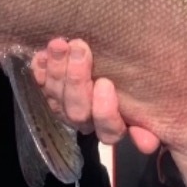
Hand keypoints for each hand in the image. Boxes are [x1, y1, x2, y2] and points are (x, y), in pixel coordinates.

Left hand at [31, 38, 161, 153]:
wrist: (106, 67)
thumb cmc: (134, 87)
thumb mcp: (144, 106)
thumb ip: (146, 124)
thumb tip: (147, 142)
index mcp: (112, 127)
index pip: (108, 128)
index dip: (104, 109)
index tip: (105, 83)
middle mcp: (87, 121)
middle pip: (78, 110)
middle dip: (77, 79)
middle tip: (81, 49)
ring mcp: (65, 108)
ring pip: (57, 96)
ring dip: (57, 69)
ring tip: (60, 44)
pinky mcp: (50, 94)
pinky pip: (40, 86)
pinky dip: (40, 70)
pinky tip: (41, 54)